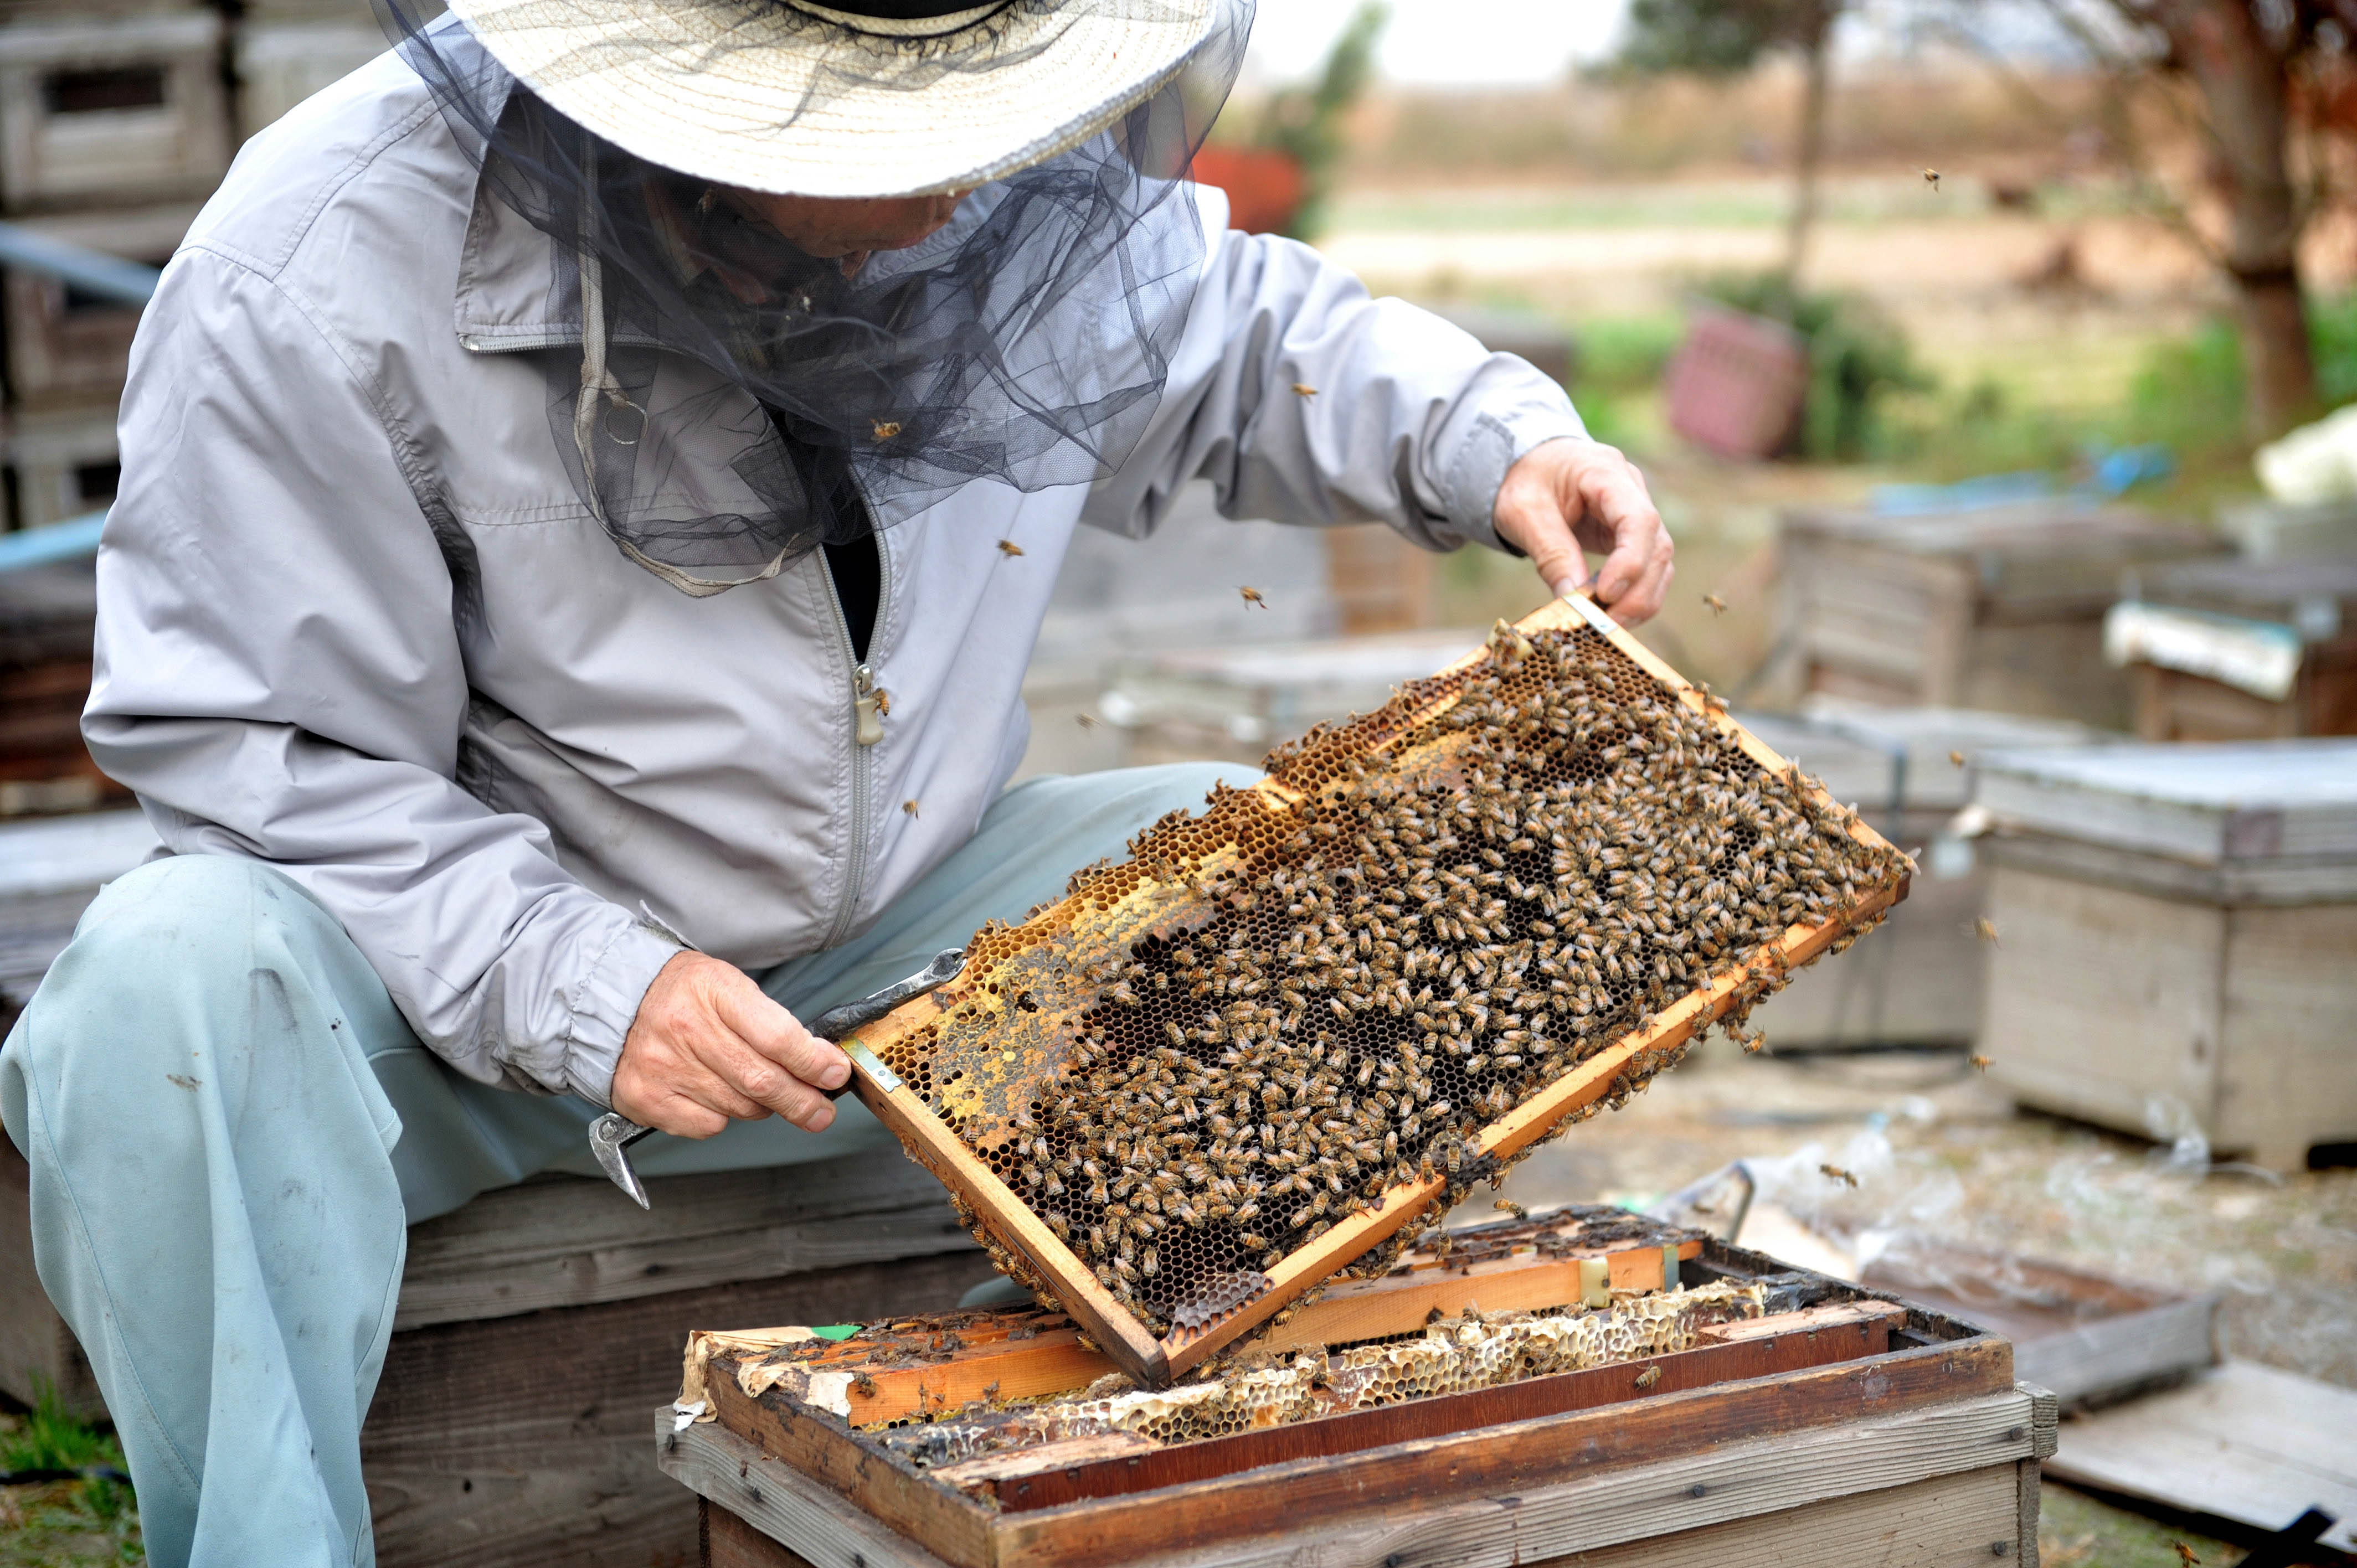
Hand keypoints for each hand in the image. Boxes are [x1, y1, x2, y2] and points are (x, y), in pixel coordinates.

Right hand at [610, 950, 848, 1137]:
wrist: (611, 999)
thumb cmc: (680, 993)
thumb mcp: (726, 984)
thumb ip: (770, 1022)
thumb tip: (818, 1063)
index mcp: (713, 990)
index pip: (778, 1037)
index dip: (814, 1063)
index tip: (834, 1074)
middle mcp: (686, 1029)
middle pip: (762, 1081)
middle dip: (802, 1101)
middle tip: (821, 1112)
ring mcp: (664, 1067)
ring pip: (740, 1107)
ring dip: (763, 1107)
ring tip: (761, 1092)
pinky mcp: (647, 1099)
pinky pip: (708, 1126)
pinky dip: (723, 1118)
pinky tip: (716, 1096)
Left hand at [1492, 437, 1673, 624]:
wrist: (1528, 465)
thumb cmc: (1524, 481)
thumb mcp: (1523, 512)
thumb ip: (1549, 551)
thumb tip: (1571, 598)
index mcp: (1606, 472)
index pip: (1639, 519)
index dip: (1630, 562)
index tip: (1606, 595)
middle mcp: (1632, 490)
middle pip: (1658, 545)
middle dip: (1638, 591)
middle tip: (1606, 625)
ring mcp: (1636, 513)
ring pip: (1660, 562)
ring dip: (1641, 599)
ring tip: (1607, 626)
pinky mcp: (1632, 536)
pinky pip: (1647, 569)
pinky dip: (1634, 595)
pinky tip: (1609, 613)